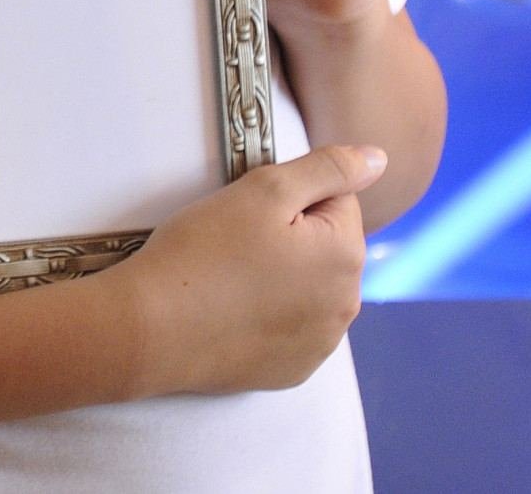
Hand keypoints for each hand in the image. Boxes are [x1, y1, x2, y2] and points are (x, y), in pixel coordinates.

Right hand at [111, 143, 381, 397]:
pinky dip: (270, 316)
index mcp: (346, 255)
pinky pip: (292, 328)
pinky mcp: (293, 370)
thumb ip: (329, 169)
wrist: (152, 329)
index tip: (252, 211)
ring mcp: (321, 344)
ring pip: (310, 287)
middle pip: (326, 245)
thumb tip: (378, 160)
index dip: (290, 195)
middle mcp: (346, 305)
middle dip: (293, 236)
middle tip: (237, 242)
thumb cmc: (204, 254)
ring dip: (284, 276)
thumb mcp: (264, 190)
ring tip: (232, 277)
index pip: (336, 199)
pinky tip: (234, 310)